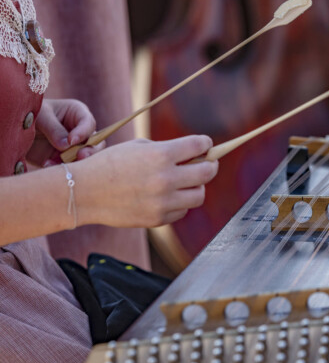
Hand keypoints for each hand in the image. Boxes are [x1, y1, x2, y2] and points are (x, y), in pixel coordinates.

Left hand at [28, 99, 103, 165]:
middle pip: (95, 143)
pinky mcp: (63, 159)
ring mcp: (73, 148)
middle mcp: (80, 132)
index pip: (89, 123)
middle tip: (81, 156)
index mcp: (78, 115)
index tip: (72, 140)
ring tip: (60, 163)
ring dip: (75, 162)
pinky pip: (68, 166)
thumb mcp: (41, 117)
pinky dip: (60, 168)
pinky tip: (47, 164)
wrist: (13, 129)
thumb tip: (66, 146)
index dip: (83, 132)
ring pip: (85, 158)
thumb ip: (54, 130)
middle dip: (90, 151)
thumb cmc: (30, 114)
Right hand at [72, 136, 218, 227]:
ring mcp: (163, 201)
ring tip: (185, 182)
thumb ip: (168, 150)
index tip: (206, 145)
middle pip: (207, 173)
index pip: (200, 145)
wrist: (84, 192)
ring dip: (196, 187)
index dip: (206, 144)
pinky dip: (179, 203)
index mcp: (161, 154)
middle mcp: (165, 178)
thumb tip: (197, 155)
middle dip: (210, 166)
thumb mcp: (139, 146)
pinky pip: (182, 211)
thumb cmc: (110, 164)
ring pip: (199, 195)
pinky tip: (167, 196)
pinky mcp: (158, 219)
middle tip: (207, 164)